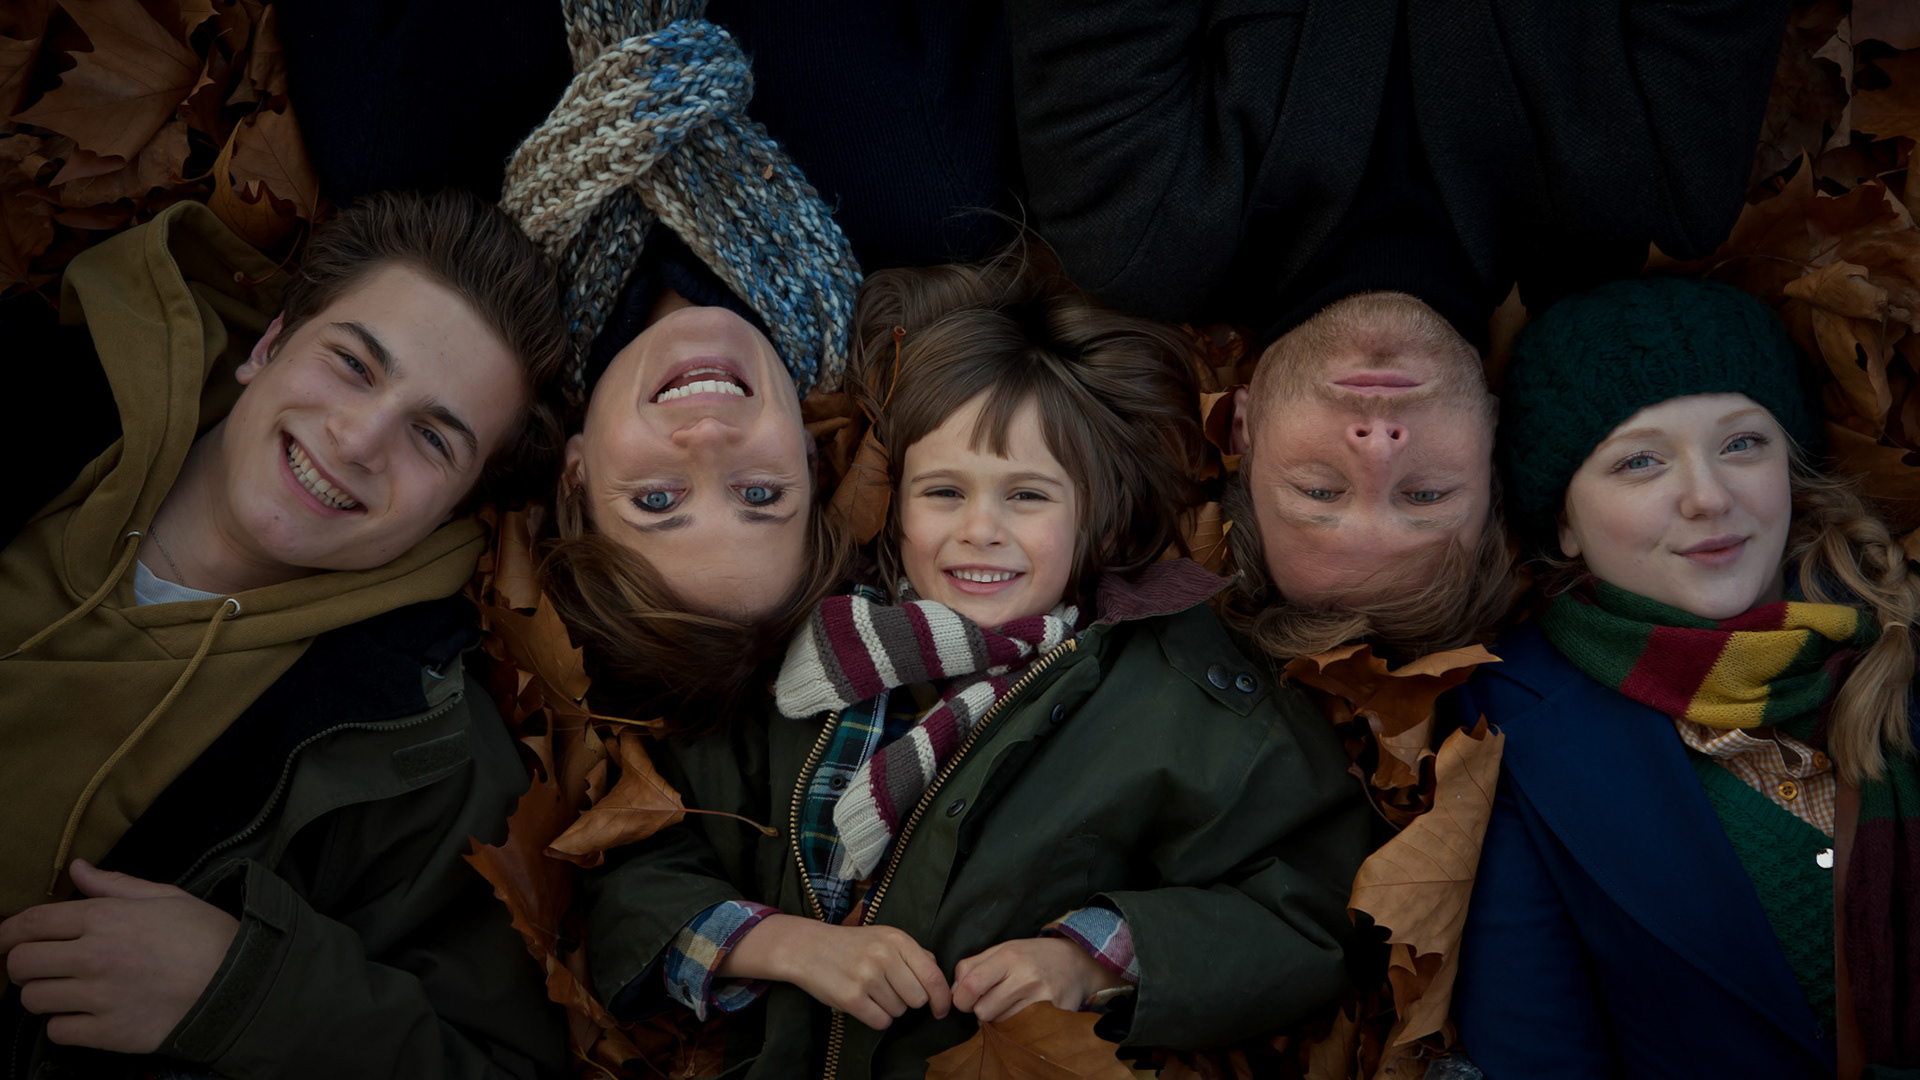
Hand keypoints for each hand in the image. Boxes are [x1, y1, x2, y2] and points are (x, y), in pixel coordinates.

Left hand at [0, 860, 238, 1052]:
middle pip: (21, 964)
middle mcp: (94, 957)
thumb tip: (77, 870)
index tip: (3, 939)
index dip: (8, 931)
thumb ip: (114, 885)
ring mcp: (99, 998)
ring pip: (33, 1000)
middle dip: (22, 964)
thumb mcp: (165, 897)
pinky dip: (64, 1024)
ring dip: (43, 994)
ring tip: (65, 990)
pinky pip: (58, 1031)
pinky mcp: (108, 1032)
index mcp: (105, 918)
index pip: (32, 923)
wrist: (240, 984)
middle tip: (39, 966)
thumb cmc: (206, 936)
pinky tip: (85, 1014)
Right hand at [718, 914, 949, 1029]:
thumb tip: (939, 975)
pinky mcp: (851, 998)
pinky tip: (864, 1003)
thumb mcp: (885, 937)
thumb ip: (914, 953)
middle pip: (918, 999)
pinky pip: (881, 1022)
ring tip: (871, 991)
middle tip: (890, 990)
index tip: (941, 1010)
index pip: (934, 977)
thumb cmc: (851, 945)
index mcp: (898, 940)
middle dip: (908, 1001)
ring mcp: (867, 977)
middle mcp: (885, 956)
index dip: (942, 999)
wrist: (808, 948)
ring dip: (889, 1008)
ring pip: (899, 1012)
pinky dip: (876, 1017)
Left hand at [951, 937, 1127, 1022]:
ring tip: (1011, 1004)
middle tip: (990, 1002)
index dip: (960, 998)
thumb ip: (972, 966)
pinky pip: (1020, 1030)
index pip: (971, 986)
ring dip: (999, 1019)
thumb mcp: (1002, 949)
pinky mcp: (1054, 1014)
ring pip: (1000, 1024)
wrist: (1075, 962)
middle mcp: (1025, 976)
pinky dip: (1016, 1026)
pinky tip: (1023, 1013)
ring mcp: (1041, 997)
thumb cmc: (1031, 956)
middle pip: (983, 1011)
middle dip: (980, 1011)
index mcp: (1008, 956)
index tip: (965, 999)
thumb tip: (951, 992)